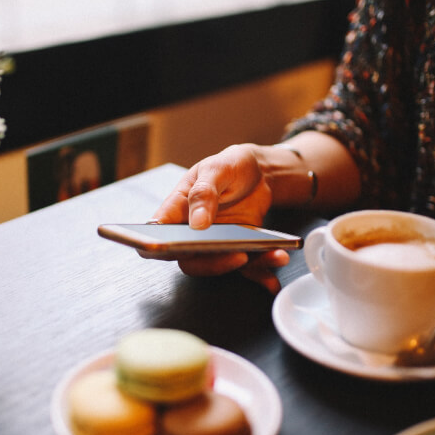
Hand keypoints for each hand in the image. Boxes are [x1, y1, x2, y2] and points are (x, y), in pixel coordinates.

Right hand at [148, 144, 288, 292]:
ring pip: (220, 266)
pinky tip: (279, 260)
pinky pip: (246, 267)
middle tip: (238, 256)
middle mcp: (192, 233)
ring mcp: (214, 243)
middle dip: (213, 264)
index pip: (157, 235)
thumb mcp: (216, 169)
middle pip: (190, 261)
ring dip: (248, 266)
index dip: (155, 248)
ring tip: (274, 255)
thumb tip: (196, 223)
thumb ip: (203, 193)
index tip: (172, 250)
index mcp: (177, 210)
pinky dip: (264, 269)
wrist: (259, 171)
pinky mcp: (237, 249)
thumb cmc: (229, 165)